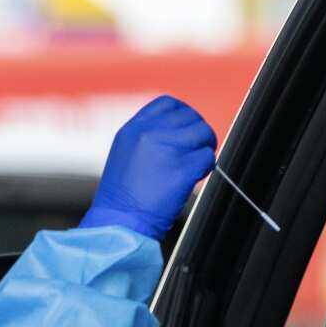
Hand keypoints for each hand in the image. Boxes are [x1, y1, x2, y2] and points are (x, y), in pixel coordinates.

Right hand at [80, 96, 217, 240]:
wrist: (118, 223)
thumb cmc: (122, 197)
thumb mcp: (126, 154)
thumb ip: (147, 138)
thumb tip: (179, 133)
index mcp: (133, 129)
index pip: (168, 103)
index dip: (184, 114)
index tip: (186, 130)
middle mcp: (149, 134)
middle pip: (190, 117)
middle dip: (198, 133)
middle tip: (196, 150)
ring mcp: (167, 150)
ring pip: (203, 134)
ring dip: (205, 147)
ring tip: (196, 165)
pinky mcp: (182, 170)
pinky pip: (207, 158)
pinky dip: (206, 167)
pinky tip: (195, 178)